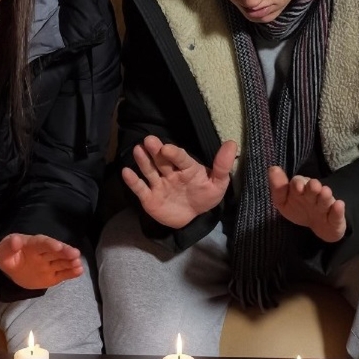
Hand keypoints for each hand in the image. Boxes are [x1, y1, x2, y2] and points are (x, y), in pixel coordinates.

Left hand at [0, 234, 83, 289]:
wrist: (12, 268)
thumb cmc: (8, 257)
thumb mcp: (2, 253)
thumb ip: (8, 247)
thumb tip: (15, 241)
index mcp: (32, 245)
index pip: (42, 243)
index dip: (50, 244)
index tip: (58, 246)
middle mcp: (44, 253)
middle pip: (56, 251)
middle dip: (65, 252)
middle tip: (75, 254)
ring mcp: (49, 265)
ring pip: (61, 262)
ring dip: (70, 262)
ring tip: (79, 263)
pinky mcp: (52, 276)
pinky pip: (62, 274)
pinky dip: (71, 273)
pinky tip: (79, 271)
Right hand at [121, 136, 238, 228]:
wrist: (192, 218)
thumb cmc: (204, 197)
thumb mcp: (218, 184)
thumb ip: (223, 166)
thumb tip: (232, 144)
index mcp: (188, 168)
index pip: (181, 159)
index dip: (175, 153)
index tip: (167, 148)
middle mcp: (171, 173)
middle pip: (162, 161)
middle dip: (155, 151)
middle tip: (149, 140)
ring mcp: (159, 184)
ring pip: (150, 171)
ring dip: (143, 161)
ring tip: (138, 150)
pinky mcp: (149, 197)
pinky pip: (140, 188)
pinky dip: (133, 181)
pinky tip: (126, 172)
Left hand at [268, 166, 346, 242]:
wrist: (321, 224)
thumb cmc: (300, 209)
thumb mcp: (284, 202)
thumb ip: (278, 188)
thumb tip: (272, 168)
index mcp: (300, 190)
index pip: (297, 183)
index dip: (297, 184)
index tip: (297, 185)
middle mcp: (314, 195)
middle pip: (313, 189)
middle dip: (312, 188)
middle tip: (313, 185)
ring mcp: (326, 205)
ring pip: (325, 200)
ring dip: (325, 196)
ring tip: (325, 192)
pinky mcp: (336, 217)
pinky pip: (337, 214)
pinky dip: (338, 210)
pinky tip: (339, 205)